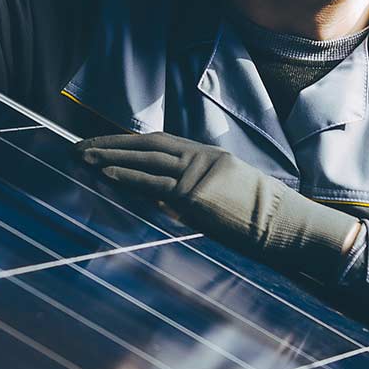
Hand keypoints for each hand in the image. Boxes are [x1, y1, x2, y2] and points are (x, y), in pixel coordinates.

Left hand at [77, 132, 361, 270]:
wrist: (288, 226)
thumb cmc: (263, 219)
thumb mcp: (230, 194)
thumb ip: (201, 190)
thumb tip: (171, 199)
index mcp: (209, 156)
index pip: (160, 142)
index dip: (129, 142)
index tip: (104, 143)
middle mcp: (202, 157)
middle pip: (147, 144)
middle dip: (110, 143)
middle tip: (80, 145)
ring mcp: (199, 173)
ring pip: (146, 157)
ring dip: (110, 156)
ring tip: (83, 155)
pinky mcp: (196, 193)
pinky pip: (154, 182)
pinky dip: (127, 176)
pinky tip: (106, 174)